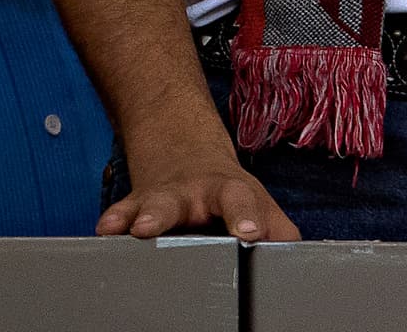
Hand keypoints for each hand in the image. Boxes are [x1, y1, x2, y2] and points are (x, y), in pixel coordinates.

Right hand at [97, 145, 300, 242]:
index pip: (246, 201)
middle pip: (204, 199)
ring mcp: (169, 196)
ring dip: (152, 216)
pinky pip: (124, 211)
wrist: (185, 150)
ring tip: (142, 230)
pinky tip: (106, 229)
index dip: (249, 216)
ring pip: (160, 204)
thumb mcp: (256, 203)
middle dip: (202, 214)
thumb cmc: (227, 192)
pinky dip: (115, 219)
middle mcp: (202, 192)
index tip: (252, 233)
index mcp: (235, 192)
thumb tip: (300, 257)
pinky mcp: (138, 204)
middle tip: (214, 229)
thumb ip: (278, 229)